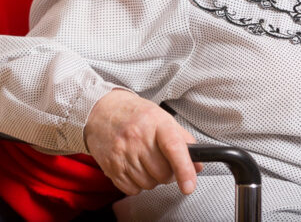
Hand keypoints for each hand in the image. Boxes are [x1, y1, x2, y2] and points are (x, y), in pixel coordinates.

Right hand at [83, 88, 202, 195]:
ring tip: (144, 160)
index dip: (184, 170)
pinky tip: (133, 166)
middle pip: (163, 173)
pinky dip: (136, 184)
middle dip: (167, 172)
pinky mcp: (112, 166)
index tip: (189, 185)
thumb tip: (198, 165)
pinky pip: (132, 189)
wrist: (101, 110)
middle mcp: (137, 137)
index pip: (174, 148)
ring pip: (149, 184)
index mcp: (155, 123)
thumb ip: (184, 141)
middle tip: (160, 160)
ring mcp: (123, 152)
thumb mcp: (162, 118)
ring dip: (151, 178)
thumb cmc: (134, 114)